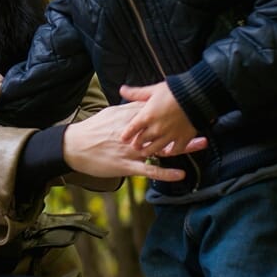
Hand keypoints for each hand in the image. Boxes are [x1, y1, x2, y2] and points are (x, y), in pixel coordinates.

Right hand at [62, 102, 207, 181]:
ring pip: (160, 148)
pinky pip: (149, 170)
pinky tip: (181, 174)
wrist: (73, 147)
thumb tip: (140, 102)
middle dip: (183, 124)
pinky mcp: (125, 166)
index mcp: (126, 118)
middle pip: (162, 127)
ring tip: (201, 144)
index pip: (153, 110)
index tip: (189, 102)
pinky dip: (165, 173)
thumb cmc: (90, 130)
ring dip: (182, 146)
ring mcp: (129, 150)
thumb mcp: (108, 114)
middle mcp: (131, 133)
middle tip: (203, 120)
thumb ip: (126, 108)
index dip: (171, 106)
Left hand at [118, 82, 197, 155]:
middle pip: (142, 141)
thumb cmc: (174, 91)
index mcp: (147, 116)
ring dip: (149, 151)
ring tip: (146, 152)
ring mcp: (170, 135)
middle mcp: (157, 128)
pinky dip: (171, 152)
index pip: (131, 129)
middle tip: (135, 146)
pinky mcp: (183, 138)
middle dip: (137, 144)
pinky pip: (175, 150)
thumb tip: (123, 90)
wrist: (197, 96)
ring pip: (156, 148)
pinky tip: (168, 152)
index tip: (123, 139)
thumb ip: (137, 93)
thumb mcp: (153, 90)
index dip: (126, 135)